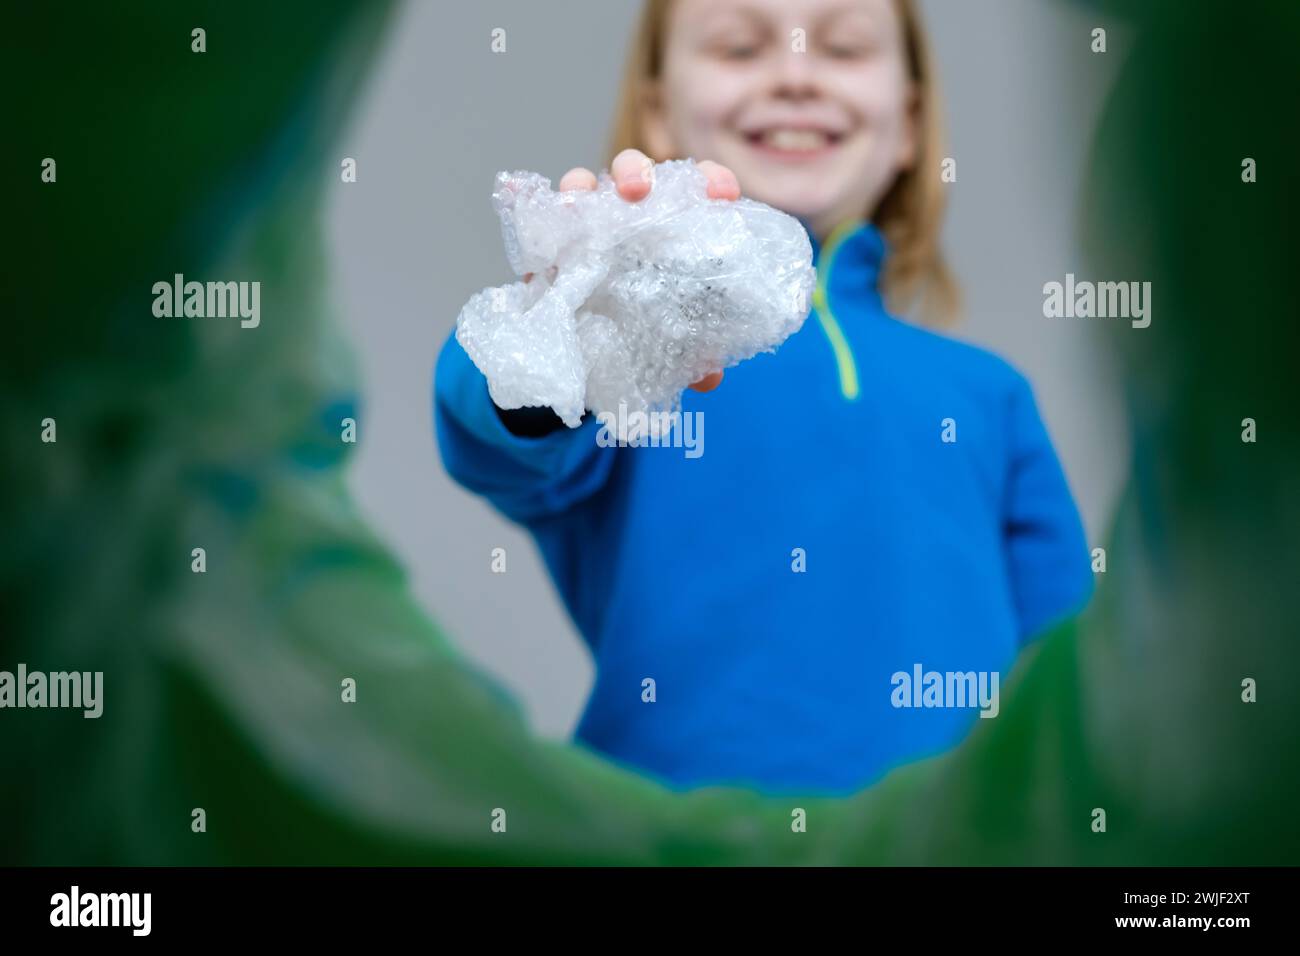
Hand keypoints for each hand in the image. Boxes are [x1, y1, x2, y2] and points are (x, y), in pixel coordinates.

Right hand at [547, 148, 738, 393]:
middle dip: (636, 174)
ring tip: (578, 198)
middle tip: (637, 193)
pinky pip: (537, 218)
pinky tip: (517, 194)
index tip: (721, 196)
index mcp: (672, 226)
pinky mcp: (549, 245)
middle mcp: (629, 215)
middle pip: (633, 174)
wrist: (595, 353)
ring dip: (580, 186)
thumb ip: (695, 354)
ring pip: (582, 186)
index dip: (710, 182)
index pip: (696, 189)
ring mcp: (587, 224)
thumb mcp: (674, 344)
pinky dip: (528, 204)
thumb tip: (708, 375)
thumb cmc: (647, 330)